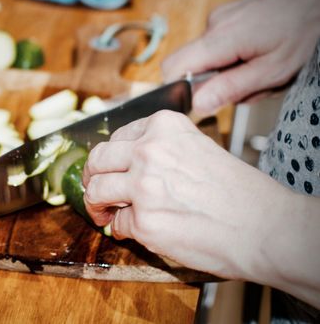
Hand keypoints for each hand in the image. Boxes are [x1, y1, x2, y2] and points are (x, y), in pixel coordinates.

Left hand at [82, 110, 293, 280]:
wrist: (265, 226)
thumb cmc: (239, 192)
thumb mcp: (197, 148)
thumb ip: (161, 150)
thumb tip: (127, 165)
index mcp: (163, 126)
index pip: (116, 137)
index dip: (109, 157)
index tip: (108, 168)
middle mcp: (149, 151)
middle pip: (97, 159)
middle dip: (91, 176)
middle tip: (94, 190)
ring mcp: (143, 186)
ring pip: (96, 190)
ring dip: (96, 204)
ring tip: (103, 214)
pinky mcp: (144, 222)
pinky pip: (117, 224)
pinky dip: (121, 230)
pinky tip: (135, 231)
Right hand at [162, 0, 319, 115]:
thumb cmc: (302, 28)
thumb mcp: (272, 70)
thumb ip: (231, 88)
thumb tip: (197, 104)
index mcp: (219, 40)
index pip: (172, 69)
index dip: (179, 89)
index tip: (201, 100)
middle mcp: (213, 26)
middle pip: (190, 66)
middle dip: (213, 84)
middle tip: (245, 87)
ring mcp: (219, 19)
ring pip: (207, 59)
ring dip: (229, 72)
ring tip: (258, 69)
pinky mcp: (226, 17)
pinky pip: (219, 46)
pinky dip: (235, 58)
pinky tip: (257, 55)